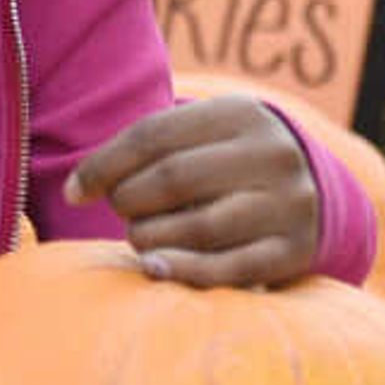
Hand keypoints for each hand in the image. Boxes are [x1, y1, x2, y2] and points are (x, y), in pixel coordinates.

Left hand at [70, 96, 321, 287]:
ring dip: (149, 237)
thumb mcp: (194, 136)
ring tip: (142, 235)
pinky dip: (182, 270)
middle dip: (128, 201)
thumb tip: (74, 191)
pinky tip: (153, 266)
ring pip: (197, 227)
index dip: (102, 167)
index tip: (75, 192)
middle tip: (123, 210)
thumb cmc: (222, 162)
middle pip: (172, 179)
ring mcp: (290, 203)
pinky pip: (228, 268)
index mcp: (242, 113)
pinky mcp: (294, 250)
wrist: (310, 190)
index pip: (152, 136)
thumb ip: (137, 150)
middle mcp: (274, 155)